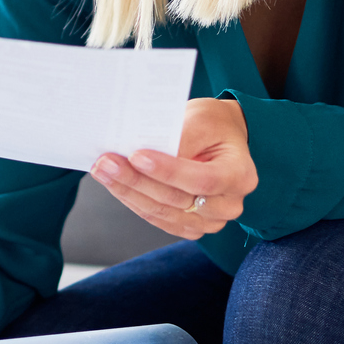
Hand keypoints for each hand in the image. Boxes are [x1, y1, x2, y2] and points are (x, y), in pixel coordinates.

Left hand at [91, 97, 257, 238]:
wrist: (221, 140)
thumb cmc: (213, 126)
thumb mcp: (201, 118)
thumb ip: (180, 137)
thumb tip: (142, 153)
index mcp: (240, 175)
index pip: (202, 179)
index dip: (168, 171)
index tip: (136, 156)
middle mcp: (229, 204)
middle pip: (178, 200)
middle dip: (137, 181)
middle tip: (106, 163)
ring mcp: (210, 220)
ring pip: (163, 213)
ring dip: (128, 193)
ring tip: (103, 172)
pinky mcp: (190, 225)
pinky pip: (159, 219)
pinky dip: (134, 201)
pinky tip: (115, 184)